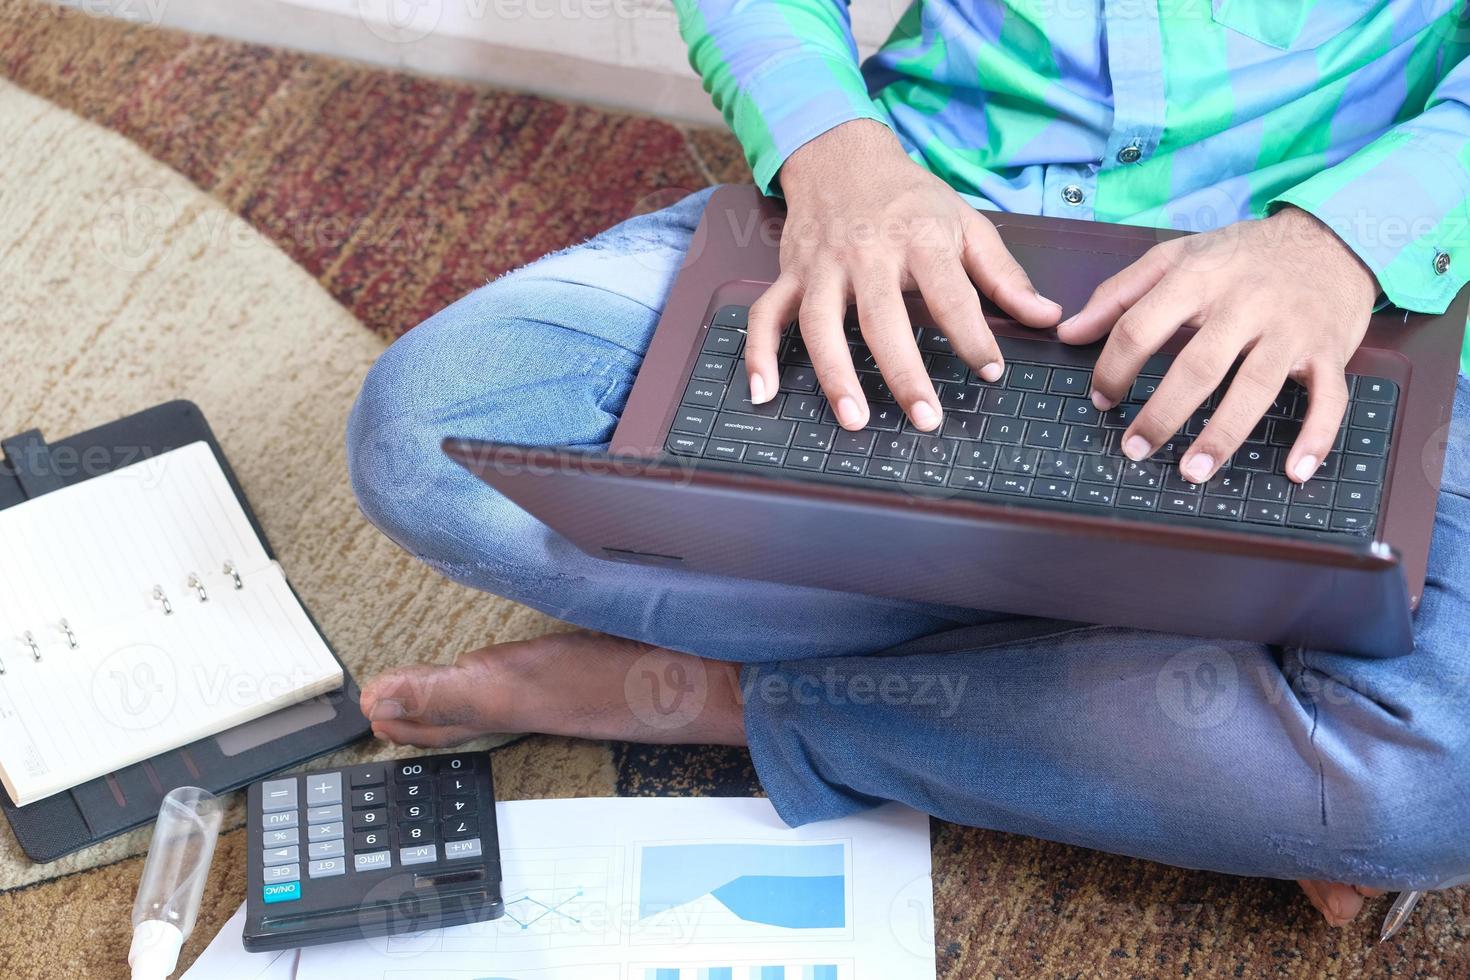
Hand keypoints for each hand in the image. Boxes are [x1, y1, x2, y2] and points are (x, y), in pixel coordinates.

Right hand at [747, 120, 1062, 431]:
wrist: (843, 154)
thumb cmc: (908, 197)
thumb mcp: (965, 223)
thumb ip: (1004, 275)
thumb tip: (1046, 316)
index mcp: (918, 238)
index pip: (950, 294)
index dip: (973, 336)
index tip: (990, 373)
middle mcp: (866, 253)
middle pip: (882, 318)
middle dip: (903, 372)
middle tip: (925, 420)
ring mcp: (822, 266)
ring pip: (819, 324)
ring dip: (834, 374)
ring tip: (854, 421)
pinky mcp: (790, 274)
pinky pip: (765, 316)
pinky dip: (759, 355)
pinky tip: (763, 394)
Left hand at [1059, 207, 1378, 483]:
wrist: (1332, 236)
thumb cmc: (1243, 254)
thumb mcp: (1177, 256)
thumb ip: (1119, 294)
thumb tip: (1069, 332)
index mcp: (1199, 277)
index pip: (1141, 327)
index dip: (1113, 368)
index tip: (1101, 399)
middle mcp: (1246, 303)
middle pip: (1197, 366)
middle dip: (1161, 414)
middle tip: (1134, 448)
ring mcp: (1290, 329)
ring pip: (1254, 388)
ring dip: (1221, 436)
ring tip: (1190, 472)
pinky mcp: (1329, 350)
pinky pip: (1330, 398)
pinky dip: (1316, 437)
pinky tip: (1294, 471)